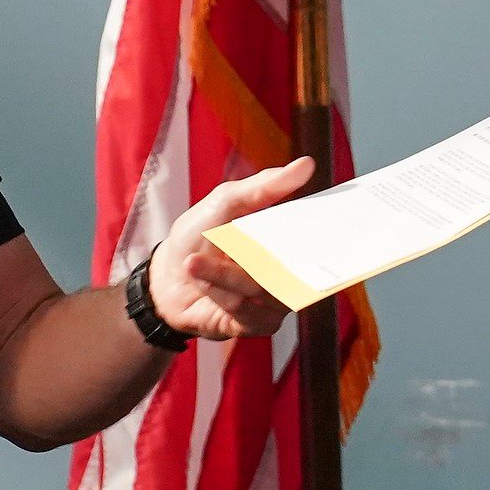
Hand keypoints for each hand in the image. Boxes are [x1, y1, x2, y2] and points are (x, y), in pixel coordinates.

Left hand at [148, 158, 316, 341]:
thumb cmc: (199, 237)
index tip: (318, 222)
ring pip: (266, 288)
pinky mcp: (259, 324)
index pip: (319, 236)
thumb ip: (264, 187)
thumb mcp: (225, 202)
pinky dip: (220, 293)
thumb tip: (306, 165)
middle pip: (301, 268)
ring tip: (195, 263)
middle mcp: (288, 270)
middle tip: (242, 248)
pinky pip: (250, 311)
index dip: (324, 230)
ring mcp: (276, 299)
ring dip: (226, 275)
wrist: (166, 280)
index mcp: (287, 239)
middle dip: (270, 257)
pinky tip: (198, 277)